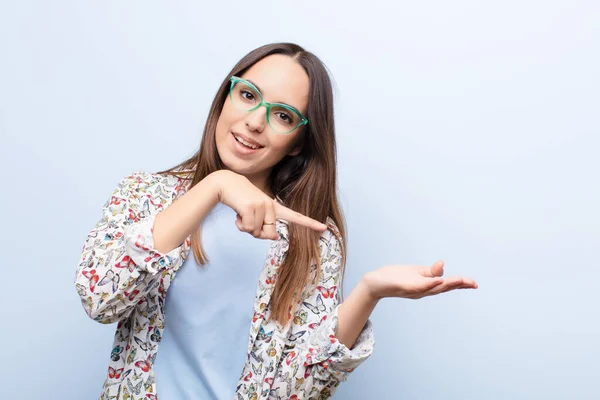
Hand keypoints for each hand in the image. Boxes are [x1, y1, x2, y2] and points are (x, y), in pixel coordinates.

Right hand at [211, 170, 326, 239]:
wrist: (226, 184)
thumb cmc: (240, 202)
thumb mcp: (255, 215)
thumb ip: (264, 227)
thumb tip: (274, 237)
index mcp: (274, 207)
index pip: (295, 217)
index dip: (310, 223)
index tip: (323, 227)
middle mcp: (271, 206)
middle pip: (269, 234)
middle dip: (257, 232)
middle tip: (247, 218)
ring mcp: (262, 205)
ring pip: (256, 232)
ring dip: (245, 227)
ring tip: (242, 213)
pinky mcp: (251, 207)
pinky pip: (247, 228)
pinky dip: (239, 224)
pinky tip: (237, 212)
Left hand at [362, 260, 477, 299]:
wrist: (376, 283)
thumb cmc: (396, 277)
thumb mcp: (416, 273)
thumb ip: (430, 272)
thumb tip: (443, 264)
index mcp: (427, 286)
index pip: (446, 285)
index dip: (460, 284)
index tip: (474, 284)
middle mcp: (423, 290)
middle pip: (443, 288)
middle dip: (458, 285)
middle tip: (473, 283)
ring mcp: (414, 290)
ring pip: (433, 288)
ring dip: (447, 284)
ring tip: (460, 280)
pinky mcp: (405, 287)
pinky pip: (419, 286)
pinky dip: (430, 284)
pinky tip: (438, 280)